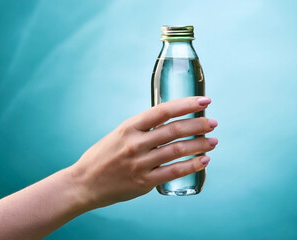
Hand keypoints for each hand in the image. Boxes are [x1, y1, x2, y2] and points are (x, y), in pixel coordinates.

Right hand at [71, 96, 217, 208]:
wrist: (83, 183)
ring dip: (200, 145)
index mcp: (129, 127)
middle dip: (198, 124)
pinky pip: (174, 172)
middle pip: (175, 130)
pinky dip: (192, 165)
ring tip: (213, 142)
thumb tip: (170, 121)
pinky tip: (203, 161)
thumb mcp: (119, 134)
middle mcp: (135, 143)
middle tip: (213, 123)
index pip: (163, 110)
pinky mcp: (144, 182)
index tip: (204, 101)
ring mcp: (140, 163)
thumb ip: (143, 128)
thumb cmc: (103, 156)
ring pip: (177, 150)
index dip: (186, 104)